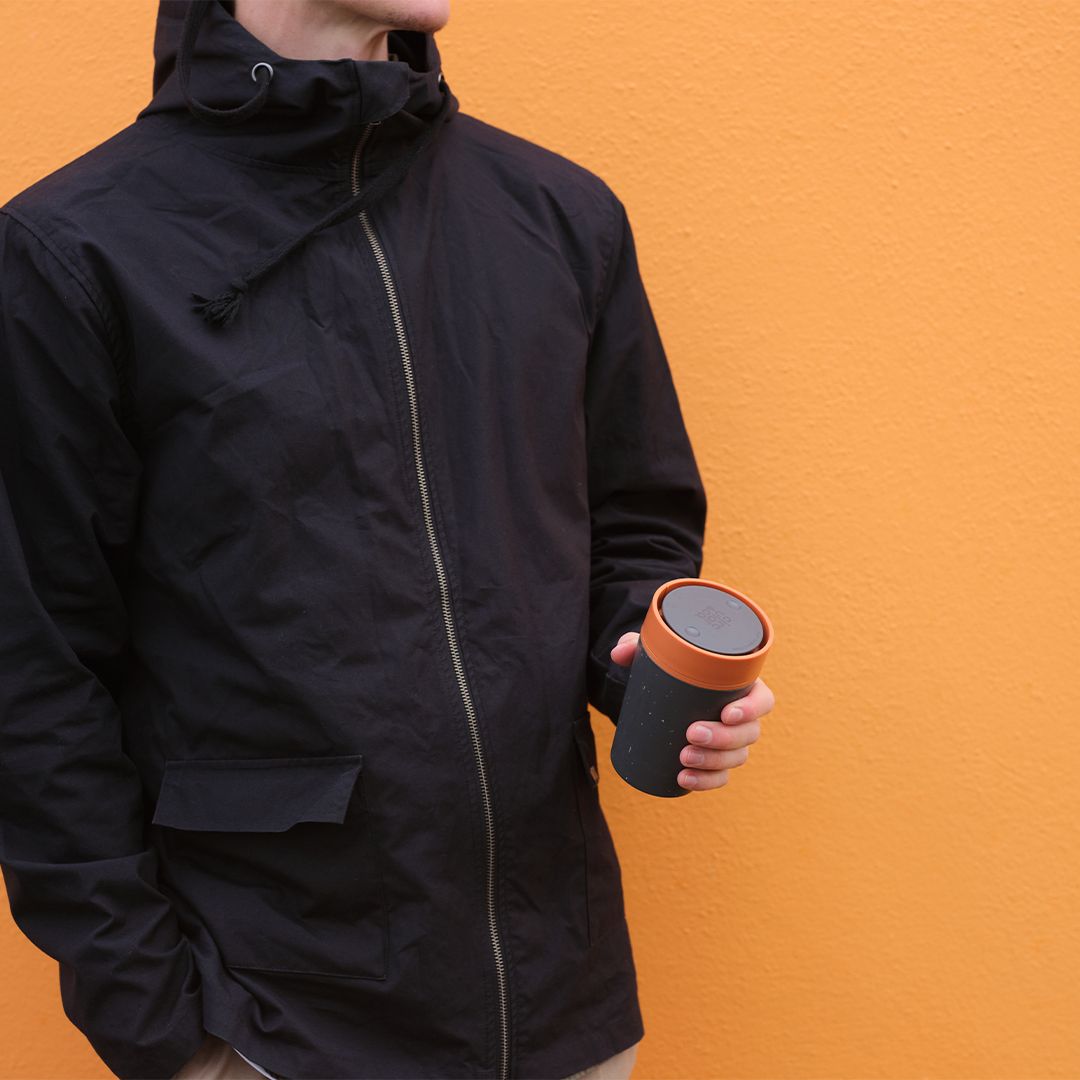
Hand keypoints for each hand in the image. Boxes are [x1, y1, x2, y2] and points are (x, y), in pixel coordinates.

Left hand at [610, 630, 773, 791]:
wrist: (658, 696)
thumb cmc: (670, 670)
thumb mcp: (657, 655)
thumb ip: (638, 647)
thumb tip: (618, 654)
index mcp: (740, 686)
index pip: (763, 700)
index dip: (752, 709)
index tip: (727, 713)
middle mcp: (742, 716)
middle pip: (748, 733)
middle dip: (722, 738)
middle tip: (691, 733)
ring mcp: (730, 742)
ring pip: (736, 757)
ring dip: (712, 761)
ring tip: (684, 758)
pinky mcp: (714, 761)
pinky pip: (718, 777)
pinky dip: (704, 781)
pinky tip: (684, 780)